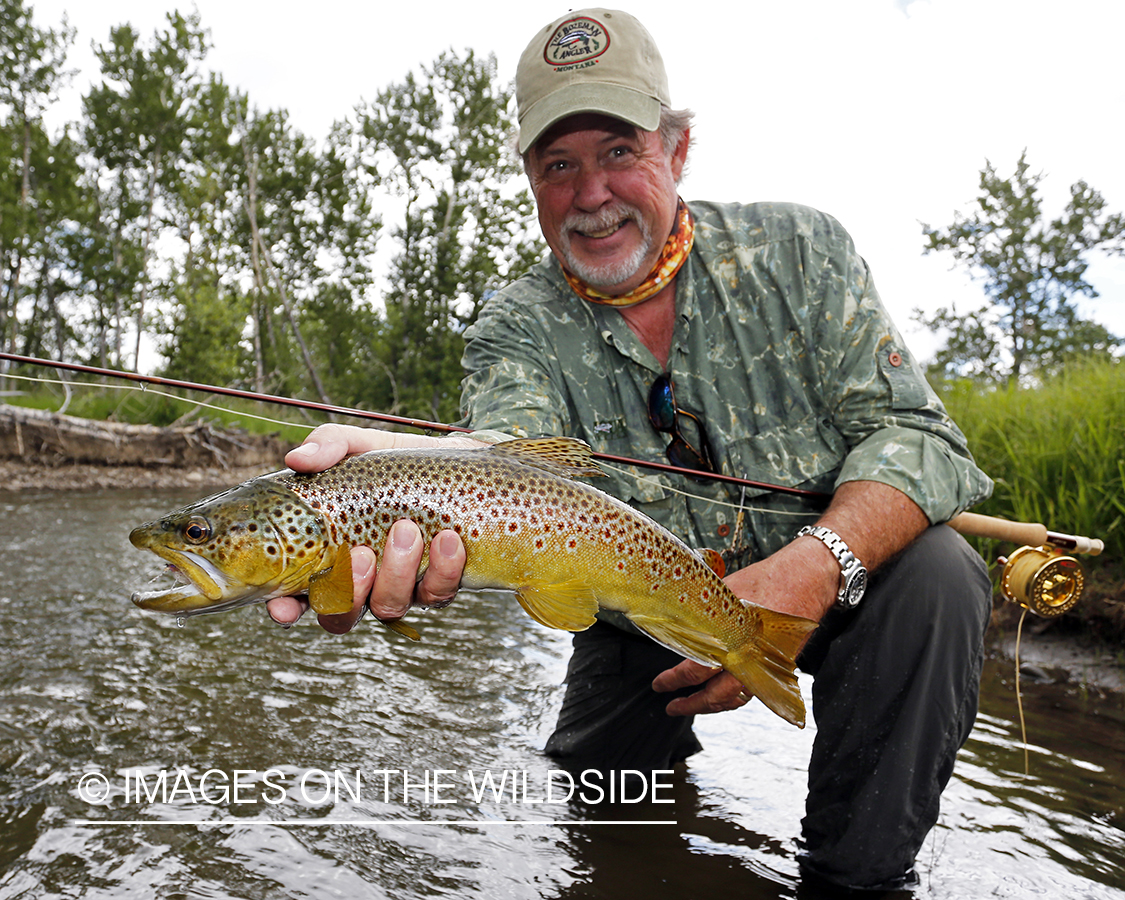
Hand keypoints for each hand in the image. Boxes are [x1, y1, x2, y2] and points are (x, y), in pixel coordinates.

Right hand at [265, 424, 475, 632]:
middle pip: (341, 615)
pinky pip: (438, 595)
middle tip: (362, 553)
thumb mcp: (361, 446)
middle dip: (349, 591)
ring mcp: (400, 587)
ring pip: (388, 607)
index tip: (284, 605)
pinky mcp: (440, 585)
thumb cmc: (396, 463)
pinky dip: (442, 570)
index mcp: (330, 555)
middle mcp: (362, 581)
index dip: (285, 608)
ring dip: (396, 574)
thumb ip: (328, 446)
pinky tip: (448, 539)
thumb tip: (297, 459)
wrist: (457, 461)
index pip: (297, 596)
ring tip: (407, 530)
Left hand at [651, 481, 930, 715]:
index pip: (699, 669)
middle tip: (671, 706)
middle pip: (718, 696)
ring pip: (737, 698)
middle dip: (692, 704)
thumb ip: (704, 608)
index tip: (660, 684)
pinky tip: (719, 692)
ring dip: (712, 705)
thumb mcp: (729, 589)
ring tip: (692, 704)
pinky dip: (732, 696)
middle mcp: (754, 659)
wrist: (810, 578)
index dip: (676, 680)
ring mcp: (769, 666)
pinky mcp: (780, 667)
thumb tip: (674, 617)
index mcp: (737, 640)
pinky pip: (752, 690)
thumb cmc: (769, 579)